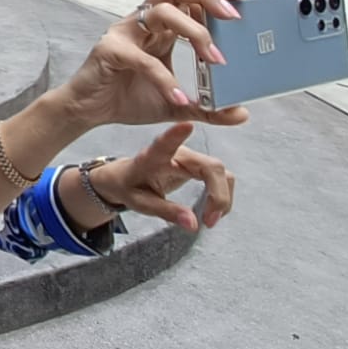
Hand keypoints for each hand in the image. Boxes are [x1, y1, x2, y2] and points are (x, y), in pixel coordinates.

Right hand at [60, 0, 255, 130]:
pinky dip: (164, 78)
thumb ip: (208, 108)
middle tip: (234, 15)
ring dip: (193, 30)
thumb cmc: (127, 98)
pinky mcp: (110, 51)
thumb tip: (242, 113)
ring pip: (160, 12)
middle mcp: (143, 23)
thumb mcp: (177, 105)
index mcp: (161, 28)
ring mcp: (125, 33)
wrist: (89, 112)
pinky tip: (178, 97)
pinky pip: (142, 58)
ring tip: (215, 59)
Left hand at [92, 123, 235, 232]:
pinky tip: (211, 210)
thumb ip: (166, 212)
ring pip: (221, 172)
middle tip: (209, 221)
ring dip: (222, 197)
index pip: (164, 144)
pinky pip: (221, 177)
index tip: (186, 125)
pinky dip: (221, 196)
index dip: (176, 135)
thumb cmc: (129, 186)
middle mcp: (177, 153)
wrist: (125, 178)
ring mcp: (190, 157)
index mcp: (153, 158)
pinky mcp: (198, 164)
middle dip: (218, 195)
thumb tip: (193, 223)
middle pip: (211, 167)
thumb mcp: (140, 203)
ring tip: (209, 220)